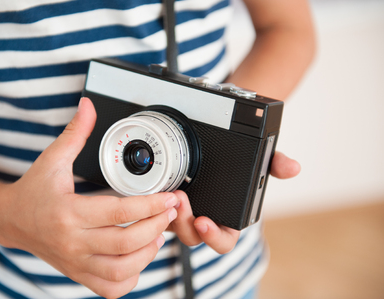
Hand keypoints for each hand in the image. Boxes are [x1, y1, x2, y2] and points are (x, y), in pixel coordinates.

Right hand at [2, 98, 179, 297]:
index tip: (168, 196)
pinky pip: (111, 287)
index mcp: (68, 212)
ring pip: (121, 270)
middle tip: (169, 211)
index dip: (150, 204)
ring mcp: (75, 263)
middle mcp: (72, 242)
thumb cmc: (34, 190)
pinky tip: (138, 257)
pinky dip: (131, 277)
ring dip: (147, 253)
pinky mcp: (78, 274)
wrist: (12, 220)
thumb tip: (88, 106)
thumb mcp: (52, 158)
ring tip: (157, 234)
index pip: (119, 212)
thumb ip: (75, 133)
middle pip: (126, 243)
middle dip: (156, 226)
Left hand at [168, 152, 300, 253]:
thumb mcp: (256, 161)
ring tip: (170, 193)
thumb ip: (274, 164)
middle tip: (180, 202)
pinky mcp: (165, 204)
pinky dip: (155, 205)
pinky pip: (157, 213)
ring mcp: (183, 213)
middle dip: (185, 223)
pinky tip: (155, 193)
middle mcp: (205, 220)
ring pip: (173, 226)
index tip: (204, 222)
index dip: (213, 237)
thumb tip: (294, 168)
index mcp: (227, 220)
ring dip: (170, 213)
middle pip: (193, 236)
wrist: (206, 151)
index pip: (222, 241)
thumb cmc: (235, 167)